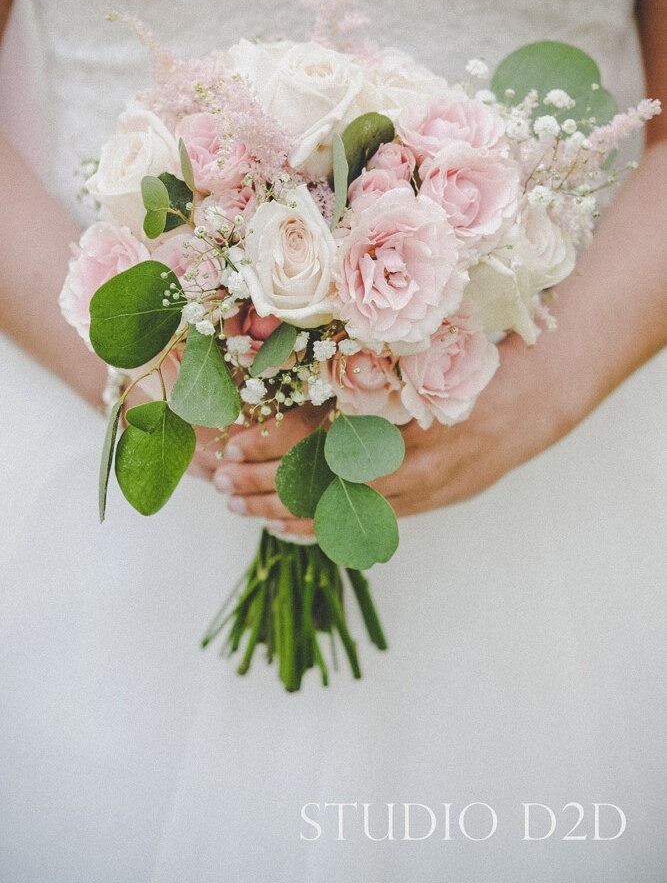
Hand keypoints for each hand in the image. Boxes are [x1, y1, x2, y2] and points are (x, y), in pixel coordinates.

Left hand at [210, 332, 578, 536]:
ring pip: (342, 512)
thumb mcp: (417, 353)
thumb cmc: (475, 362)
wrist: (537, 397)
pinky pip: (370, 524)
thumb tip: (289, 363)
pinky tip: (290, 529)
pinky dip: (328, 527)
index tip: (233, 442)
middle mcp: (411, 462)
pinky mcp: (432, 503)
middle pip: (324, 483)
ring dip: (287, 512)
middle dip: (267, 486)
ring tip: (242, 507)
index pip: (323, 439)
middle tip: (221, 482)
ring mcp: (424, 490)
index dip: (273, 443)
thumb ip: (362, 367)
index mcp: (402, 418)